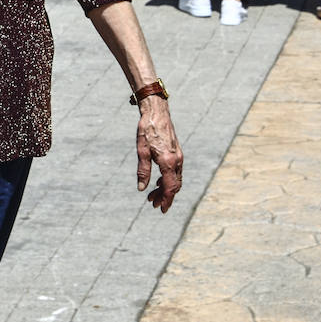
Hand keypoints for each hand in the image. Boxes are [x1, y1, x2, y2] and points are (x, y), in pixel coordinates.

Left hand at [135, 96, 183, 212]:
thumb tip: (141, 188)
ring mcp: (179, 156)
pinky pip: (175, 172)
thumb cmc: (147, 130)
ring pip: (175, 179)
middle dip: (164, 197)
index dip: (166, 200)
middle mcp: (177, 161)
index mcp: (168, 162)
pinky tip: (158, 181)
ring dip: (165, 188)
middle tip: (152, 204)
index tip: (160, 209)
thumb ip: (143, 171)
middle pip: (174, 186)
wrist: (157, 112)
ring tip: (152, 194)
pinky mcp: (177, 152)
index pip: (170, 188)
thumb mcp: (141, 151)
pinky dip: (168, 179)